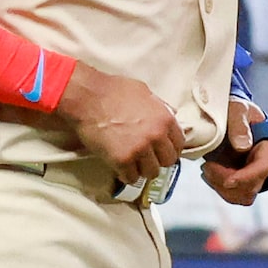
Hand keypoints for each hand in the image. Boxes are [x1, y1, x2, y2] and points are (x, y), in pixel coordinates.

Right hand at [57, 63, 184, 180]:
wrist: (87, 97)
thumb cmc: (113, 90)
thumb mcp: (144, 92)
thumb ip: (159, 108)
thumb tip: (169, 116)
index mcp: (165, 119)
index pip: (179, 144)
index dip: (169, 148)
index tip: (161, 150)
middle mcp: (156, 136)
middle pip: (168, 161)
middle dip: (158, 160)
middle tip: (146, 157)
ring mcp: (140, 150)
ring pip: (151, 173)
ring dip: (142, 169)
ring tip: (133, 163)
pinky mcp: (122, 160)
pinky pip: (131, 178)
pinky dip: (126, 175)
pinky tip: (121, 168)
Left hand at [203, 95, 267, 204]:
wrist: (232, 115)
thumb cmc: (237, 110)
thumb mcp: (239, 109)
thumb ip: (239, 124)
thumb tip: (242, 147)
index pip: (262, 170)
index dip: (245, 178)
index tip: (228, 180)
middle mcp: (263, 166)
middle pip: (250, 188)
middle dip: (227, 182)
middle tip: (207, 166)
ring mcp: (251, 175)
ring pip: (241, 196)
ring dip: (220, 187)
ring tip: (207, 169)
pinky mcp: (240, 180)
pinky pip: (231, 194)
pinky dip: (217, 187)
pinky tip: (209, 172)